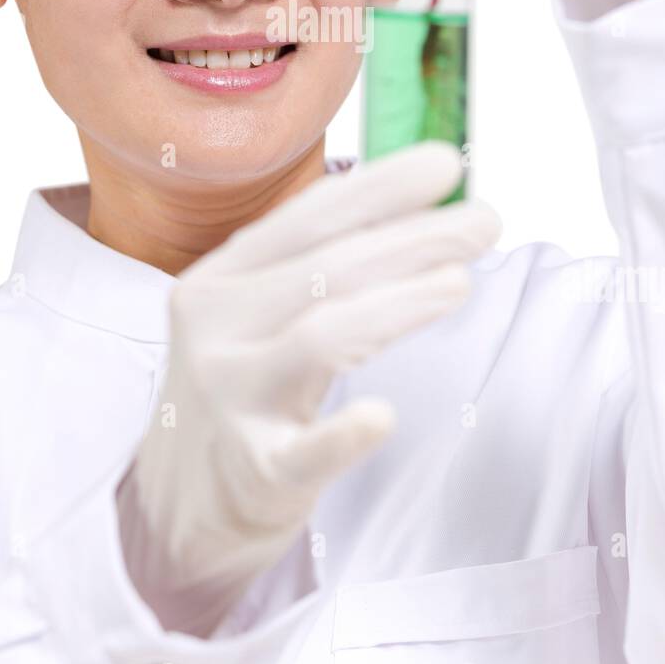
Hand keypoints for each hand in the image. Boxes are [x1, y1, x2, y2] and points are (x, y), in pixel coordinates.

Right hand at [116, 140, 500, 636]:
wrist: (180, 499)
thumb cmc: (245, 385)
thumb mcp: (256, 310)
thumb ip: (315, 259)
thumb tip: (418, 200)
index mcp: (220, 277)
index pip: (310, 216)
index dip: (383, 186)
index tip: (446, 164)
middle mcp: (215, 328)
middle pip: (329, 269)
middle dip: (416, 238)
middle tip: (484, 222)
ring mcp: (230, 398)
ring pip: (322, 337)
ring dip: (400, 303)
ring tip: (460, 282)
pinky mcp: (253, 471)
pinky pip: (303, 451)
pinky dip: (345, 433)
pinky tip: (384, 415)